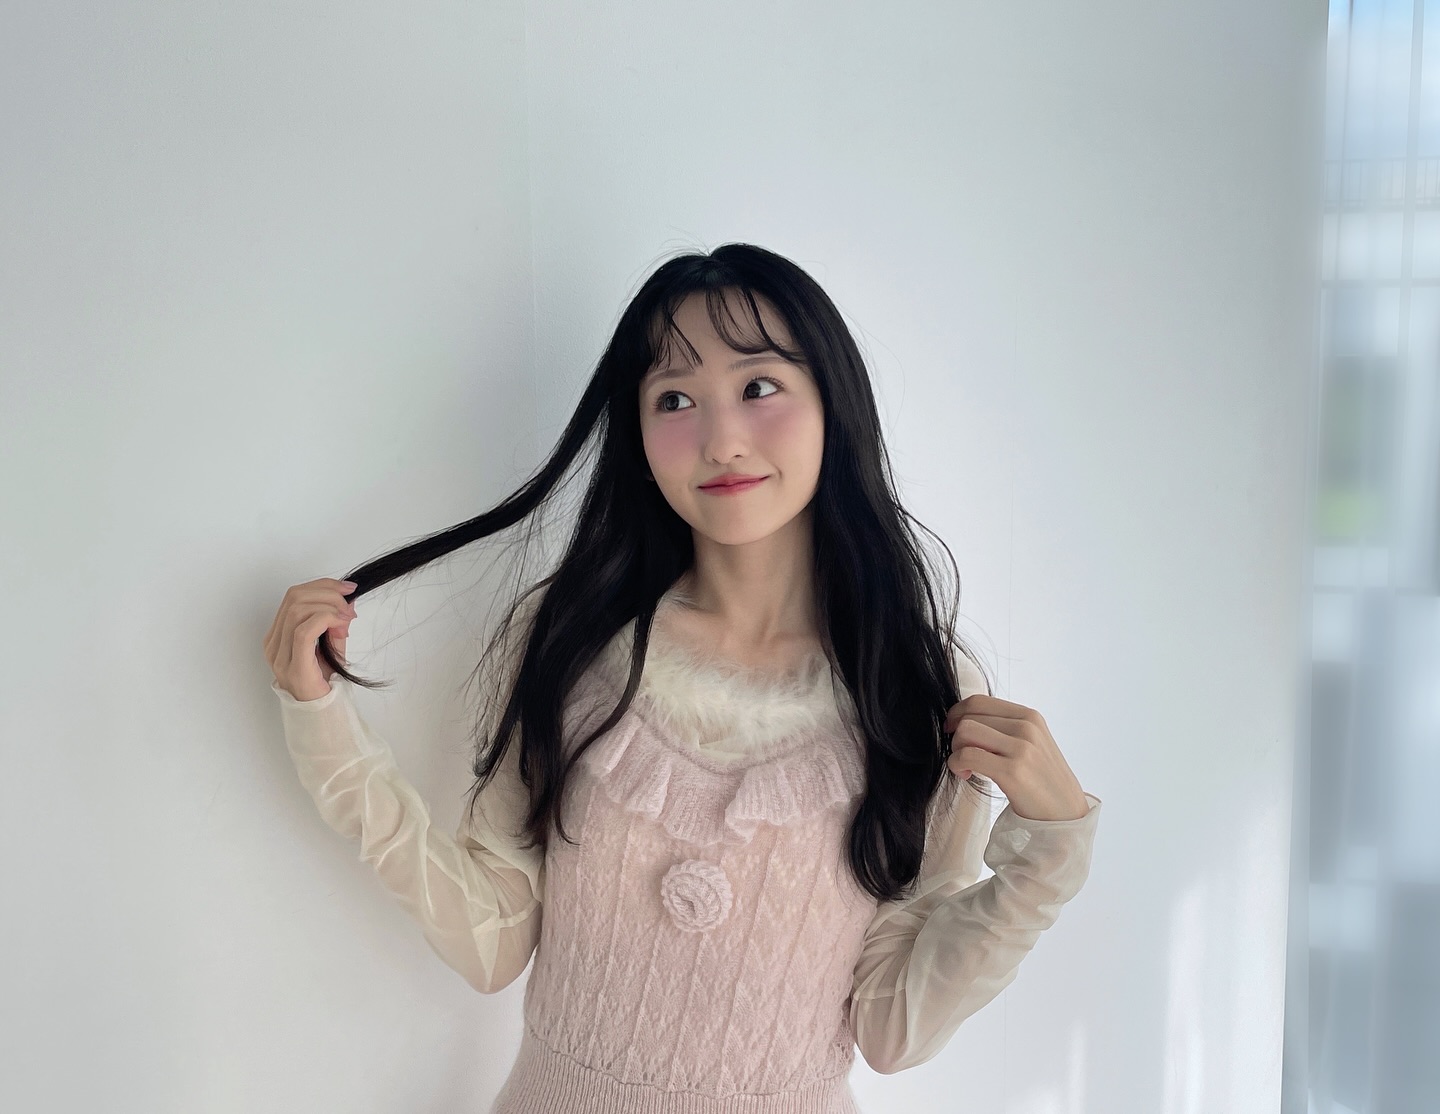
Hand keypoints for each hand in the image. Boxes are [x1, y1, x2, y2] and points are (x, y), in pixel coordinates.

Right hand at [262, 577, 357, 700]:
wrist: (324, 713)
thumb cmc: (325, 680)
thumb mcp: (331, 642)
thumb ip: (335, 619)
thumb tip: (347, 597)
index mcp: (278, 635)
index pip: (294, 595)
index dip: (322, 585)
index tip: (347, 589)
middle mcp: (273, 643)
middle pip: (294, 597)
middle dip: (327, 593)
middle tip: (349, 606)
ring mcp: (279, 656)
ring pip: (298, 610)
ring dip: (329, 607)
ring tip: (347, 620)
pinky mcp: (293, 667)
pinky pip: (304, 631)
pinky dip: (325, 620)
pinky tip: (340, 626)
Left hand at [944, 694, 1089, 821]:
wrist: (1065, 814)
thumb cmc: (1042, 781)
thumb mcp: (1031, 743)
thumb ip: (1005, 728)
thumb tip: (964, 719)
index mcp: (1030, 717)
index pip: (979, 701)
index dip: (957, 714)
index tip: (951, 730)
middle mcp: (1027, 727)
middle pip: (969, 716)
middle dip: (956, 736)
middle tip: (961, 756)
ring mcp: (1022, 748)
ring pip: (966, 731)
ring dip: (956, 750)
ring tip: (965, 767)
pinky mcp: (1013, 771)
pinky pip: (968, 755)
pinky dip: (957, 764)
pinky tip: (966, 774)